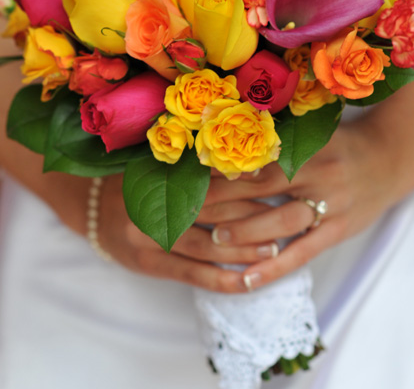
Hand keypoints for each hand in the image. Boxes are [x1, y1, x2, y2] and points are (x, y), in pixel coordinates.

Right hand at [94, 175, 277, 292]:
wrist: (91, 204)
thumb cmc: (142, 178)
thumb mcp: (167, 162)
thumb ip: (203, 163)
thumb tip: (257, 164)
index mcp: (166, 174)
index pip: (217, 178)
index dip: (250, 180)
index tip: (282, 181)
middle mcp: (158, 204)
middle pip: (217, 212)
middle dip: (256, 217)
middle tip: (290, 220)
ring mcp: (151, 236)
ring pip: (208, 246)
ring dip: (244, 250)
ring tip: (275, 251)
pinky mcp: (148, 263)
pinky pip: (192, 275)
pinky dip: (222, 280)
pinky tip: (247, 283)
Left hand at [200, 122, 403, 291]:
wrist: (392, 158)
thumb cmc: (343, 144)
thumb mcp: (315, 131)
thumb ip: (278, 136)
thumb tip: (223, 138)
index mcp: (310, 145)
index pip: (258, 156)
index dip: (223, 166)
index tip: (189, 174)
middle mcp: (320, 173)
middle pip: (264, 187)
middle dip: (222, 199)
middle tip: (186, 210)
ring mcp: (331, 203)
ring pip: (281, 222)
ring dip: (245, 232)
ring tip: (213, 240)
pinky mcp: (339, 229)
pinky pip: (304, 252)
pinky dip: (275, 267)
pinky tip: (248, 279)